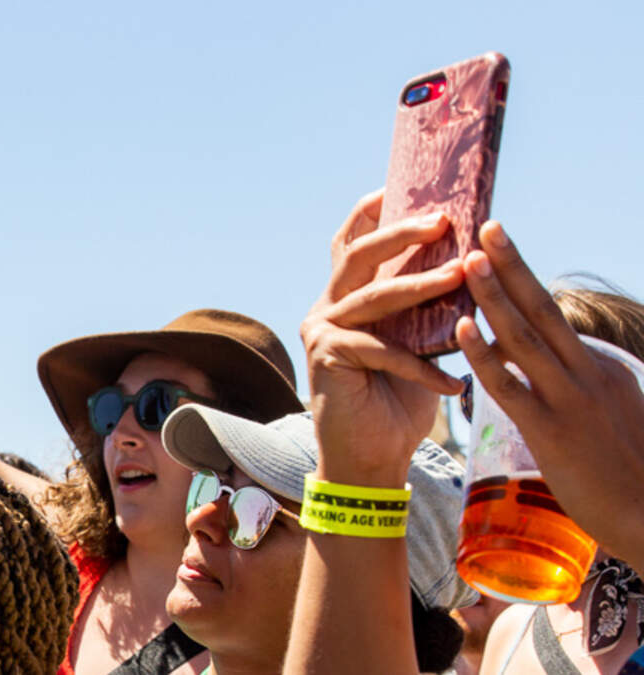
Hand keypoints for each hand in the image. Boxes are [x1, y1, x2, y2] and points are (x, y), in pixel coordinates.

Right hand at [300, 191, 464, 485]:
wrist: (368, 459)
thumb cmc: (396, 401)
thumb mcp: (415, 344)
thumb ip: (421, 308)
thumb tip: (463, 263)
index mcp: (345, 298)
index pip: (351, 244)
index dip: (370, 213)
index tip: (398, 185)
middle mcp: (327, 307)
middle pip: (358, 255)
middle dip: (401, 233)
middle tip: (442, 220)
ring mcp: (322, 331)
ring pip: (373, 296)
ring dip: (420, 286)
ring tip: (460, 276)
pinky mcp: (327, 358)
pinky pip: (382, 350)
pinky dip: (421, 366)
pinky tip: (452, 382)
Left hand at [457, 222, 643, 560]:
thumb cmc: (626, 473)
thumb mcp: (609, 414)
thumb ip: (576, 384)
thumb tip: (540, 363)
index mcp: (601, 366)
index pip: (553, 315)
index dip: (521, 280)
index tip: (496, 247)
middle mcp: (589, 373)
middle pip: (543, 308)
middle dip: (511, 265)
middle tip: (485, 227)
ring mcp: (571, 400)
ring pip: (525, 336)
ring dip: (494, 295)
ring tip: (468, 260)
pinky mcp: (552, 431)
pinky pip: (511, 385)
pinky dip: (485, 353)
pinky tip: (462, 329)